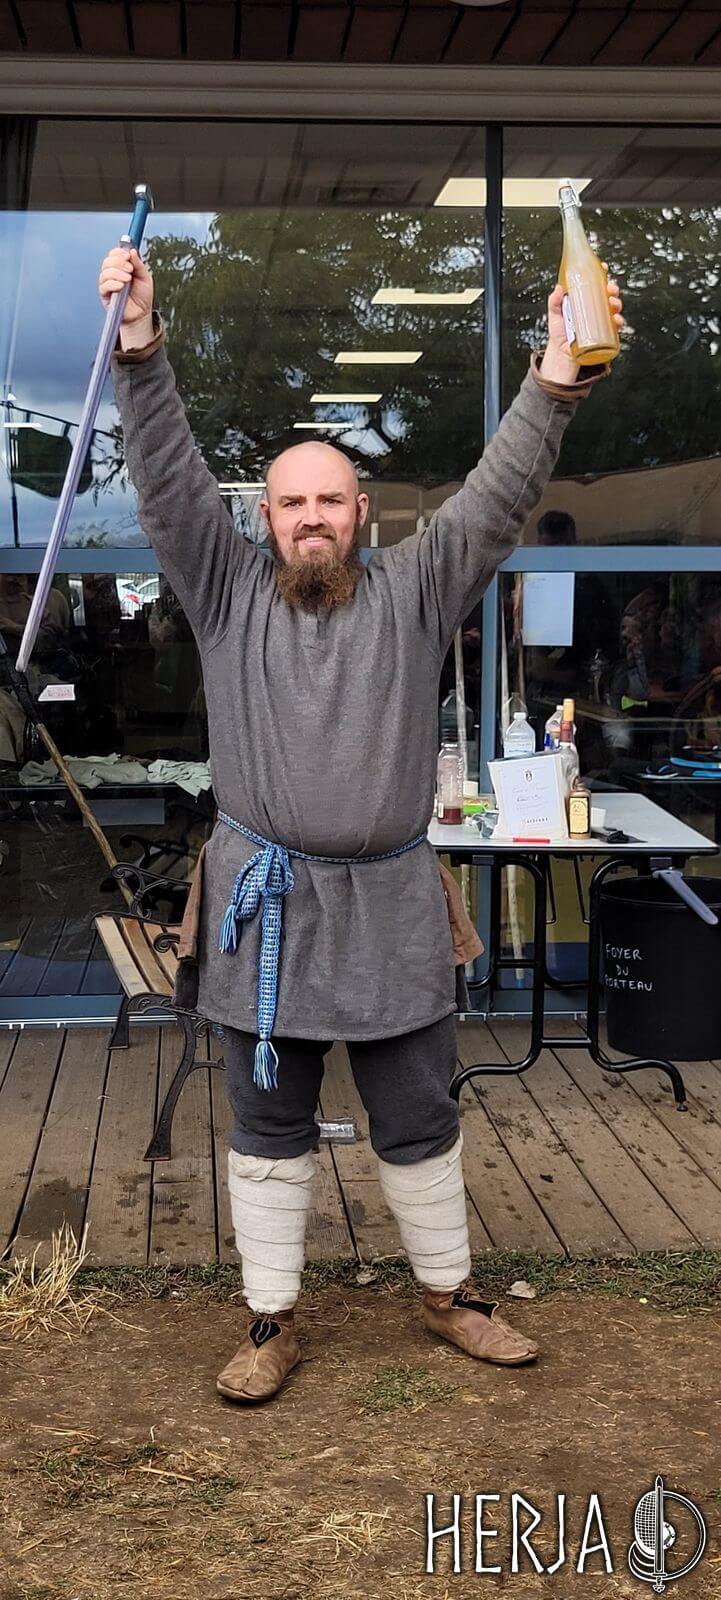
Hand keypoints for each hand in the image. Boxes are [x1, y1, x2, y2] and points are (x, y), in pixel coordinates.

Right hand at [98, 245, 153, 325]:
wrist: (141, 314)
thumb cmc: (142, 296)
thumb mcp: (145, 277)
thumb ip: (139, 264)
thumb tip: (132, 251)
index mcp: (121, 267)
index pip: (113, 255)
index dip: (118, 253)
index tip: (128, 255)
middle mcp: (112, 274)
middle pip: (107, 261)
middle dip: (118, 262)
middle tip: (130, 269)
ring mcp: (108, 284)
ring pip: (105, 273)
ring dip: (117, 273)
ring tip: (128, 279)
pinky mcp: (105, 295)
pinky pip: (104, 286)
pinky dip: (112, 283)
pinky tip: (121, 286)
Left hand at [540, 265, 623, 385]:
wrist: (562, 354)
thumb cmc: (559, 332)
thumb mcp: (555, 314)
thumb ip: (554, 301)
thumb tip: (559, 288)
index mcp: (585, 300)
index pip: (596, 283)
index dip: (601, 274)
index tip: (603, 268)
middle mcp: (595, 309)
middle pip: (608, 294)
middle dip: (613, 289)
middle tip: (610, 290)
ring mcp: (601, 321)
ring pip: (615, 308)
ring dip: (617, 304)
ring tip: (613, 305)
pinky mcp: (605, 334)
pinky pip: (616, 327)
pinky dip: (619, 322)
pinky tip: (616, 320)